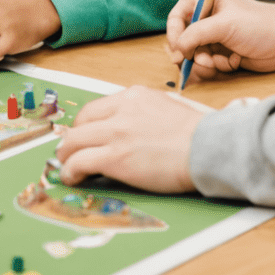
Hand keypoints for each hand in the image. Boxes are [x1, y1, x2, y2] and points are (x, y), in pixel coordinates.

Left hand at [54, 87, 208, 193]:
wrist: (208, 146)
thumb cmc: (196, 133)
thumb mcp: (164, 107)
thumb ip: (142, 113)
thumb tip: (131, 127)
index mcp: (133, 96)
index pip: (95, 108)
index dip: (85, 124)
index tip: (83, 135)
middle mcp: (120, 111)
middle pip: (81, 123)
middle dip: (71, 139)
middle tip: (69, 151)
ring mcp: (116, 134)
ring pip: (75, 142)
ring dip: (66, 156)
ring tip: (65, 167)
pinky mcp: (116, 158)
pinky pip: (81, 162)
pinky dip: (71, 170)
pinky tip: (72, 177)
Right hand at [165, 0, 274, 80]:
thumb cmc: (258, 25)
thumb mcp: (224, 25)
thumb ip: (196, 34)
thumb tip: (176, 49)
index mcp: (205, 1)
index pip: (177, 16)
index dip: (173, 32)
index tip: (177, 49)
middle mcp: (207, 18)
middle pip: (184, 38)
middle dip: (192, 52)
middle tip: (202, 61)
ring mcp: (215, 36)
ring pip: (196, 54)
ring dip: (206, 61)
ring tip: (222, 62)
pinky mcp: (223, 53)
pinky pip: (209, 63)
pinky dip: (219, 65)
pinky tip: (234, 61)